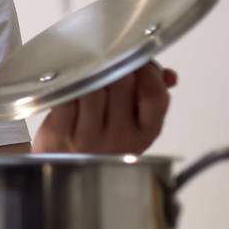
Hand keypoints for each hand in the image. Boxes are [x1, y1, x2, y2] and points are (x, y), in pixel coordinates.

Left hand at [31, 62, 174, 153]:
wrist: (66, 169)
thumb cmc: (103, 141)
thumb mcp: (134, 126)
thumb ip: (151, 98)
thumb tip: (168, 75)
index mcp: (145, 133)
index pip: (154, 96)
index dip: (148, 72)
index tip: (138, 59)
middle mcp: (119, 138)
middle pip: (121, 85)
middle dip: (114, 67)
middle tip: (106, 61)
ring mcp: (88, 137)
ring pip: (93, 89)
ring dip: (89, 75)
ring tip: (87, 73)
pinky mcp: (60, 133)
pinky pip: (66, 97)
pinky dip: (67, 86)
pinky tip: (69, 86)